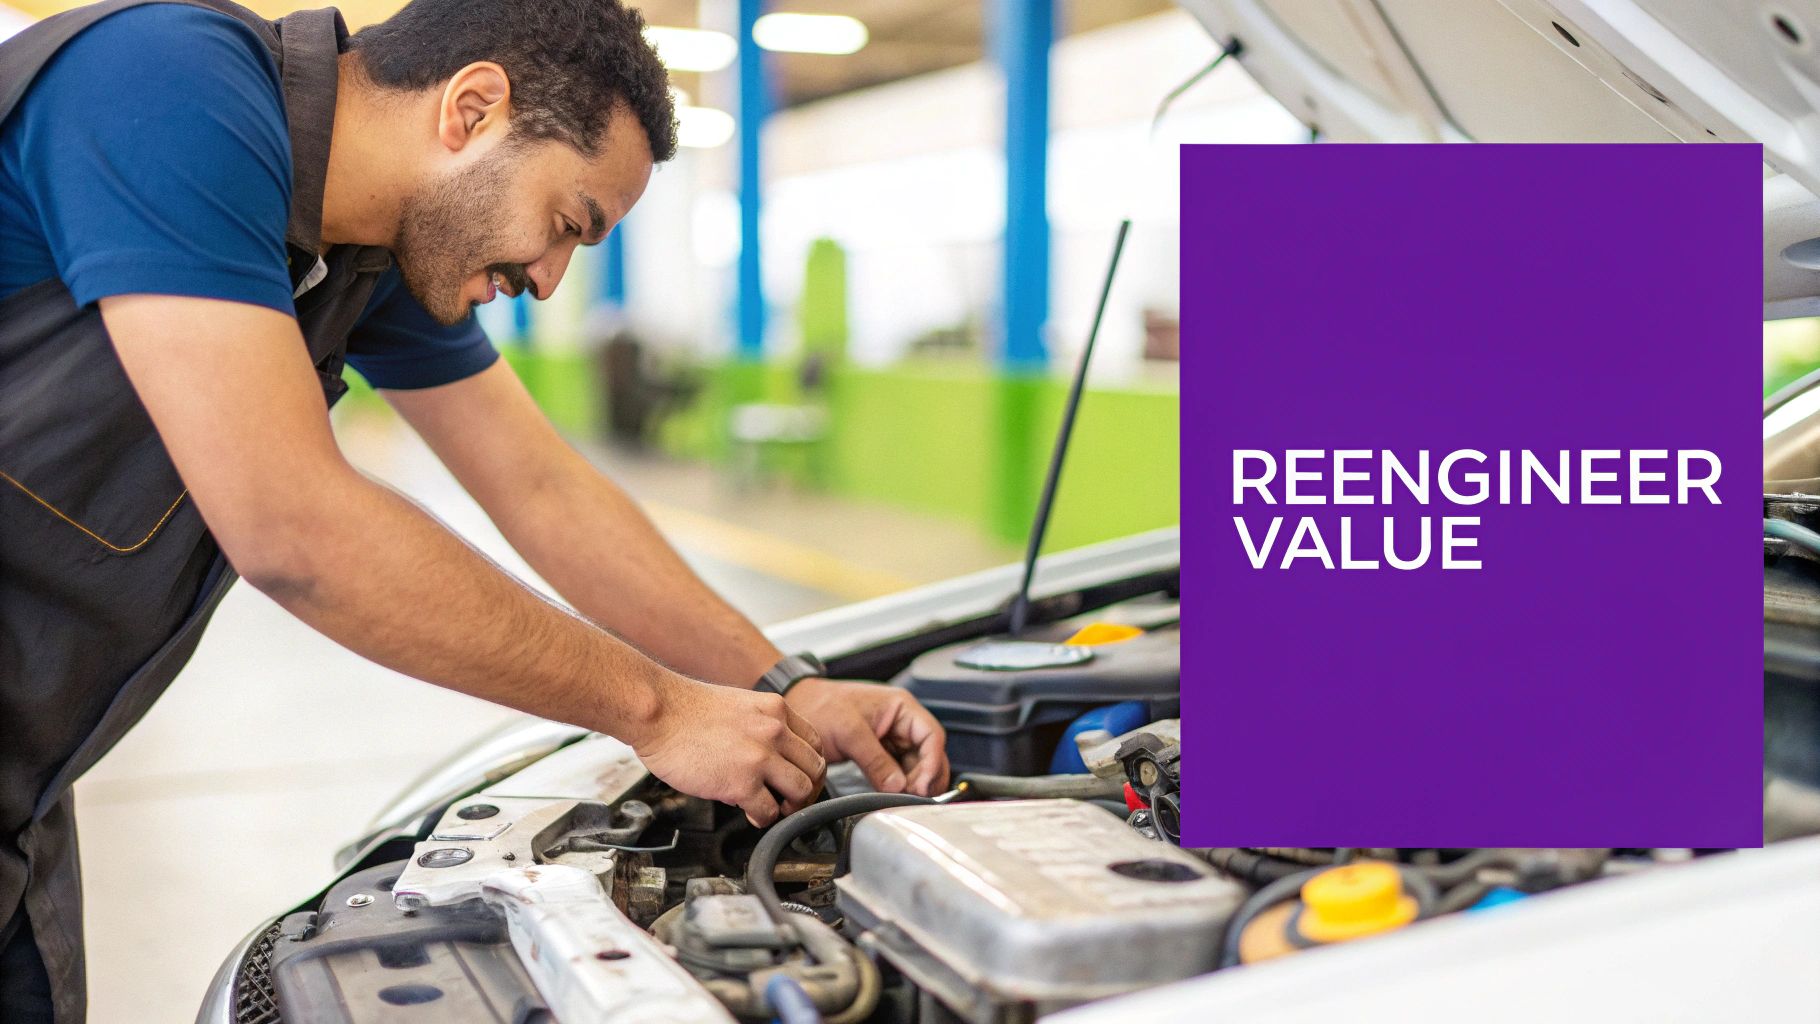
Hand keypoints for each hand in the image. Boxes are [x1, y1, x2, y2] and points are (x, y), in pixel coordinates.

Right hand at [630, 673, 825, 825]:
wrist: (658, 712)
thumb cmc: (685, 711)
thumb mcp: (739, 705)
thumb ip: (761, 727)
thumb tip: (770, 756)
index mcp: (775, 710)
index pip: (814, 743)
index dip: (808, 766)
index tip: (798, 777)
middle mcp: (774, 731)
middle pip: (815, 769)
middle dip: (806, 790)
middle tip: (789, 799)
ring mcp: (760, 757)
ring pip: (801, 791)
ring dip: (790, 806)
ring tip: (772, 808)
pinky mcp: (742, 782)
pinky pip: (769, 811)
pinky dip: (763, 818)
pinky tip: (751, 813)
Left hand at [785, 679, 949, 795]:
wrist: (798, 706)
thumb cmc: (821, 706)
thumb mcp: (849, 731)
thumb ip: (875, 759)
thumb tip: (898, 787)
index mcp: (902, 707)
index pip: (932, 736)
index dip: (932, 763)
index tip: (921, 786)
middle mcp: (902, 722)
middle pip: (929, 754)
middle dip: (925, 777)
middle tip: (914, 798)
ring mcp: (892, 738)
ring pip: (916, 766)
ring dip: (913, 784)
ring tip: (902, 799)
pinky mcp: (881, 753)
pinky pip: (898, 771)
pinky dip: (899, 785)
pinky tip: (892, 795)